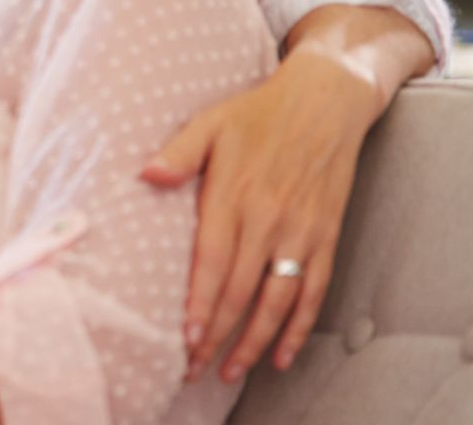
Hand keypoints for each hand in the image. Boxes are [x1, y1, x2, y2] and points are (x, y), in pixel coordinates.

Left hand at [141, 42, 381, 382]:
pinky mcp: (326, 236)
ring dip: (254, 341)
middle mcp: (270, 219)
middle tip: (195, 369)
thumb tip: (147, 174)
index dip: (200, 302)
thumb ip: (179, 152)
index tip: (185, 338)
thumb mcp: (211, 122)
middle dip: (217, 335)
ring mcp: (302, 231)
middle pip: (240, 290)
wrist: (326, 101)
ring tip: (231, 372)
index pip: (214, 261)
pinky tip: (281, 354)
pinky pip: (314, 291)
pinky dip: (299, 327)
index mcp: (235, 194)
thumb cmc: (257, 113)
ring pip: (277, 300)